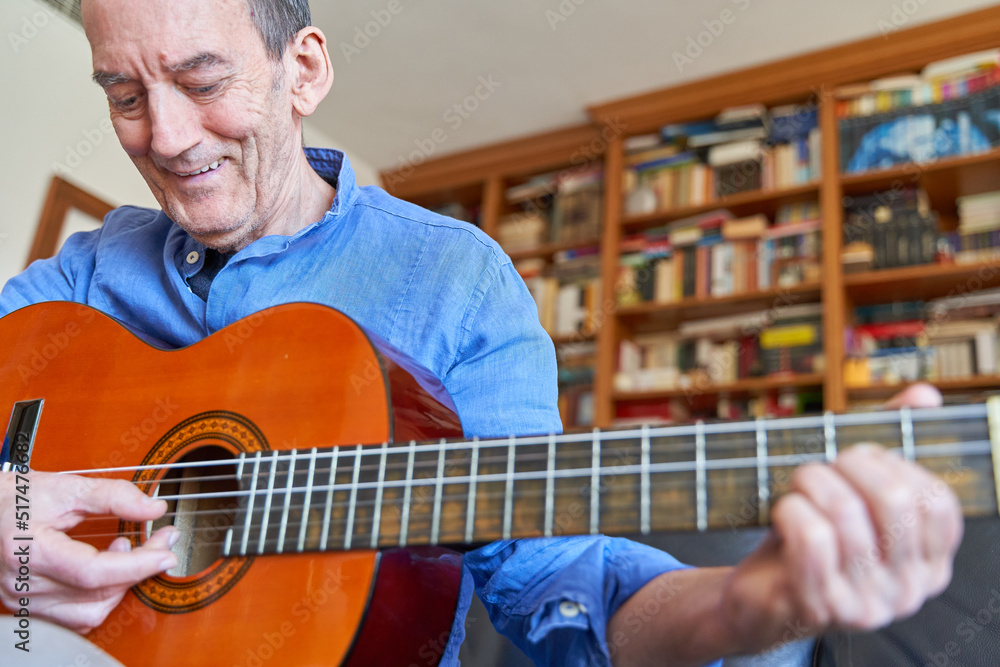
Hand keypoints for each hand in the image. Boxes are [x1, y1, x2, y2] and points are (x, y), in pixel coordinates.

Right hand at [0, 471, 178, 633]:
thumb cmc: (20, 498)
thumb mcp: (67, 486)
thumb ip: (113, 496)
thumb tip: (154, 508)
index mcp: (29, 551)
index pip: (92, 571)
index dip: (135, 565)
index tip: (166, 553)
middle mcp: (23, 584)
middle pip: (95, 593)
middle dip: (138, 569)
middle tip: (159, 541)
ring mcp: (25, 600)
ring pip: (89, 613)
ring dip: (120, 585)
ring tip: (125, 550)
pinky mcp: (29, 608)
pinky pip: (76, 618)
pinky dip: (101, 598)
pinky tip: (107, 571)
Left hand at [721, 383, 962, 650]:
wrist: (758, 595)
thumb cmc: (810, 538)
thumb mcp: (851, 493)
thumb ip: (889, 447)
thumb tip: (926, 395)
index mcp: (929, 562)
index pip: (937, 501)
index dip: (894, 464)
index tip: (858, 459)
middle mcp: (908, 590)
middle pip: (895, 500)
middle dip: (849, 464)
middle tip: (820, 465)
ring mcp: (867, 604)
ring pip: (845, 514)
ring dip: (810, 483)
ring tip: (796, 486)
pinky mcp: (820, 607)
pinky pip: (813, 539)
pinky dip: (791, 509)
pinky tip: (783, 510)